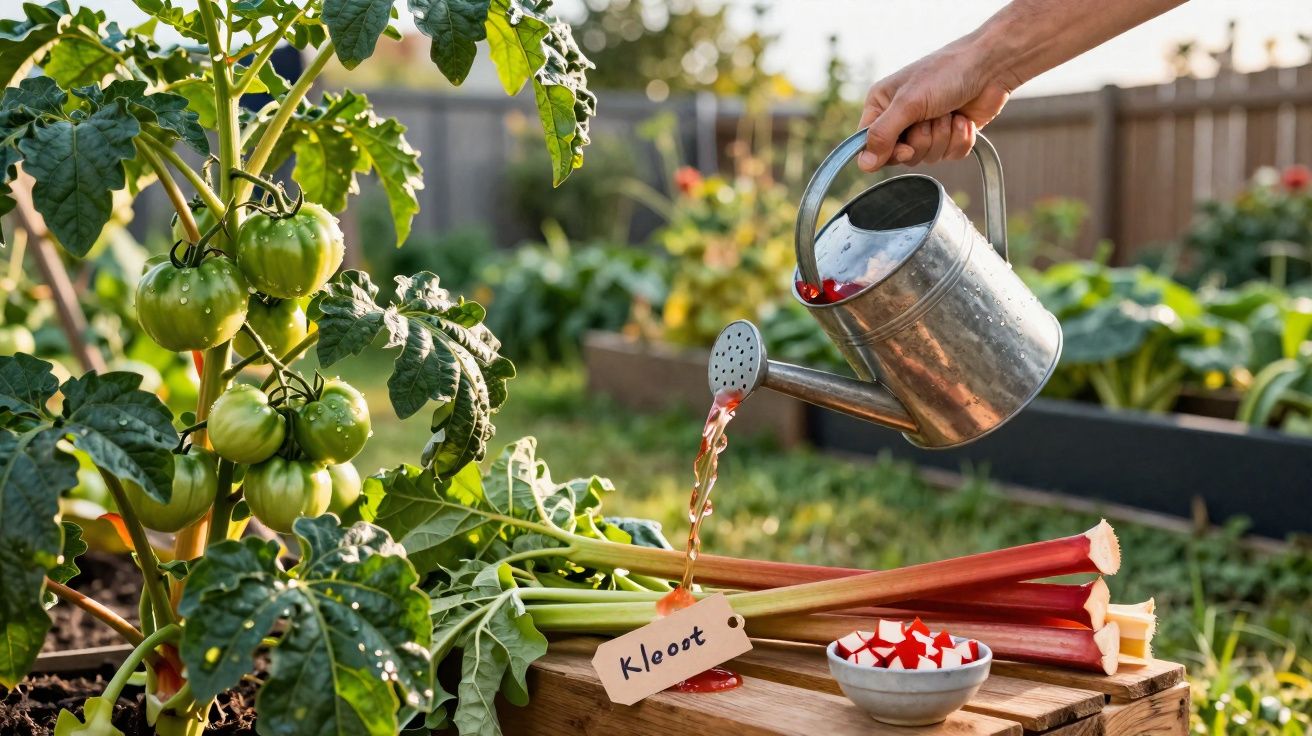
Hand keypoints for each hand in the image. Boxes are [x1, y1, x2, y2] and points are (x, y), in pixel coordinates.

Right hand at [857, 38, 1016, 171]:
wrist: (990, 66)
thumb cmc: (946, 73)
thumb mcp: (908, 102)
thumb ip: (882, 134)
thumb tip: (864, 164)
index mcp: (882, 105)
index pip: (869, 145)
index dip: (887, 152)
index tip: (906, 147)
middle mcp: (901, 118)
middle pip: (901, 156)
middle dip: (923, 140)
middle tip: (932, 118)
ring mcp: (926, 128)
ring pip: (927, 157)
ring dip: (943, 137)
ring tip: (949, 112)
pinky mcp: (949, 135)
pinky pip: (949, 156)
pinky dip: (960, 139)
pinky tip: (964, 120)